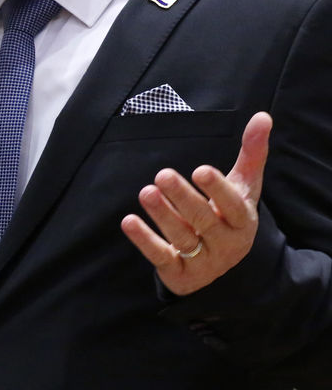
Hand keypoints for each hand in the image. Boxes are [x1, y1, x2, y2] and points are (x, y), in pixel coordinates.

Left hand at [121, 111, 270, 295]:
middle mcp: (226, 243)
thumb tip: (262, 116)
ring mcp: (204, 261)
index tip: (201, 169)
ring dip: (163, 215)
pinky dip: (144, 240)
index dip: (218, 189)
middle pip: (204, 220)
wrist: (221, 265)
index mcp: (243, 220)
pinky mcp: (180, 274)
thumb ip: (251, 154)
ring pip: (182, 238)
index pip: (232, 205)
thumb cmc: (229, 214)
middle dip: (183, 198)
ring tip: (145, 191)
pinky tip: (128, 221)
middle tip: (162, 174)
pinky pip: (161, 256)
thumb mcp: (243, 187)